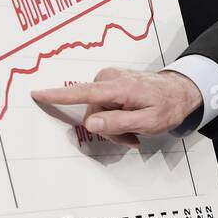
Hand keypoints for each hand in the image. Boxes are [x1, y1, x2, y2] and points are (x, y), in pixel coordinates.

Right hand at [31, 68, 202, 145]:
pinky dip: (114, 118)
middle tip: (130, 138)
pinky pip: (103, 106)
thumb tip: (90, 123)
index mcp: (120, 88)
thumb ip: (119, 123)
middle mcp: (111, 79)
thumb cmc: (168, 106)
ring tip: (133, 130)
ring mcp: (110, 80)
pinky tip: (130, 123)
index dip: (59, 96)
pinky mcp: (110, 83)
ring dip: (112, 125)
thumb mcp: (149, 122)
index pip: (84, 93)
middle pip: (93, 112)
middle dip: (108, 129)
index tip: (37, 93)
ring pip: (97, 112)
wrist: (180, 91)